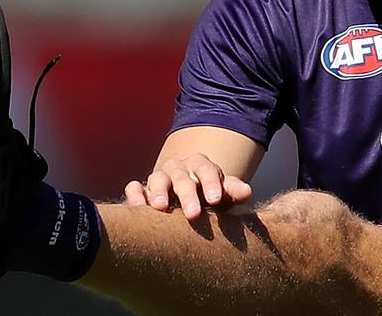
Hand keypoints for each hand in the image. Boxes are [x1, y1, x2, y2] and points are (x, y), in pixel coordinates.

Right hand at [124, 152, 253, 219]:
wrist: (186, 196)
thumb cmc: (208, 196)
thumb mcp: (223, 193)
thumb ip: (233, 191)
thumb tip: (247, 192)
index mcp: (201, 166)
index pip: (207, 170)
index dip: (211, 183)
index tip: (216, 200)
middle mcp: (179, 168)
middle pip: (182, 177)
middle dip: (187, 195)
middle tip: (193, 214)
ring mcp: (159, 177)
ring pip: (157, 179)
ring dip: (158, 192)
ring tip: (159, 207)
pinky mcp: (141, 190)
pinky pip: (134, 187)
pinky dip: (135, 194)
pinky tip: (137, 207)